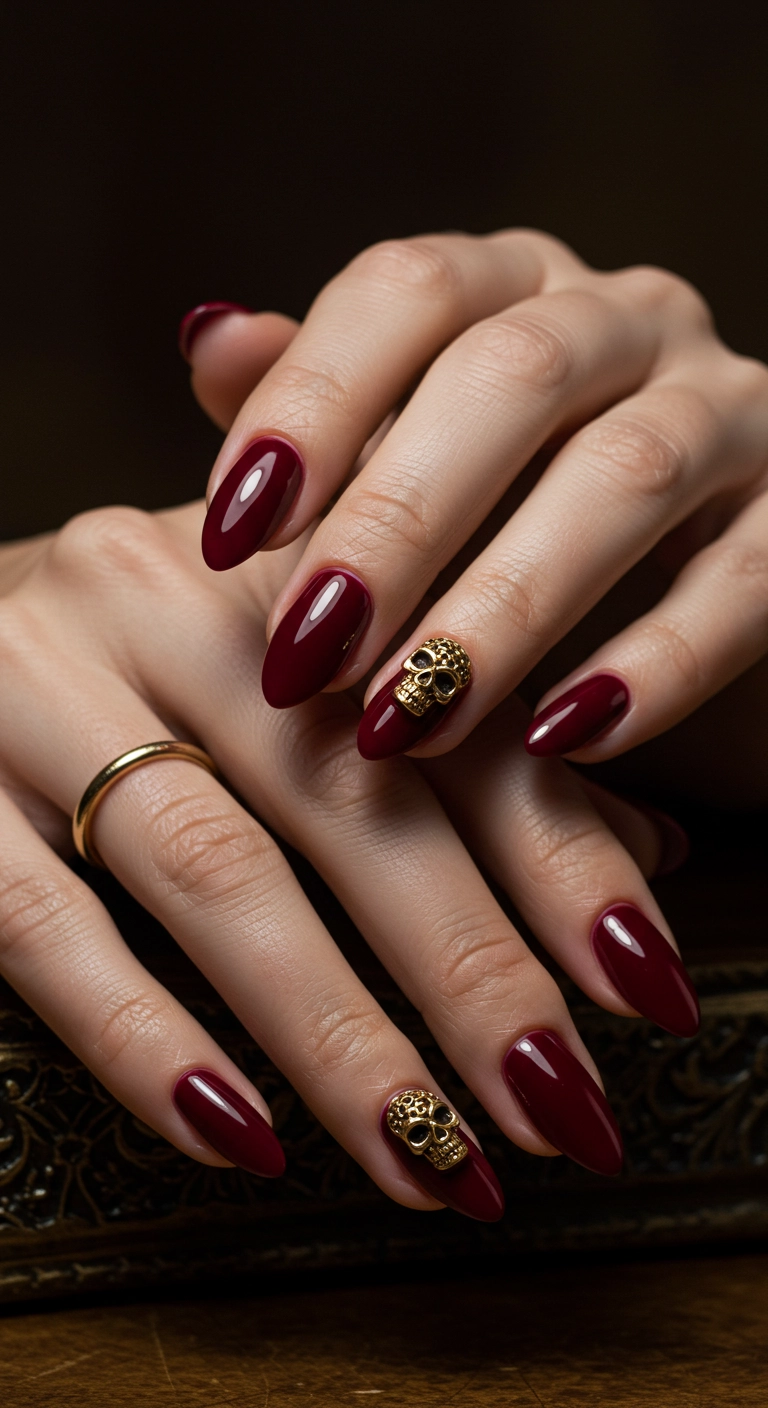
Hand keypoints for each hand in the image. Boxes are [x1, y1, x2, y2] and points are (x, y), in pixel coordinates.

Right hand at [0, 505, 694, 1222]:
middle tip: (558, 1112)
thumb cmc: (143, 660)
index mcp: (286, 566)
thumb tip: (646, 853)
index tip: (642, 986)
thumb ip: (466, 749)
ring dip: (337, 1036)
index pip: (455, 715)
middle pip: (350, 796)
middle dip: (468, 971)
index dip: (562, 854)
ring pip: (217, 871)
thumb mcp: (301, 671)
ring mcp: (40, 686)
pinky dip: (147, 1042)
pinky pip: (44, 926)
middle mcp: (165, 602)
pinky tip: (239, 1136)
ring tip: (432, 1160)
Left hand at [187, 231, 767, 765]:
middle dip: (396, 521)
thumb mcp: (417, 478)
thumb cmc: (524, 544)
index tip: (226, 534)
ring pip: (626, 472)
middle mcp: (631, 321)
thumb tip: (208, 335)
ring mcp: (734, 410)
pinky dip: (651, 665)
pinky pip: (743, 582)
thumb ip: (328, 414)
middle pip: (512, 373)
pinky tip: (562, 741)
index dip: (312, 400)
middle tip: (308, 655)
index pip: (411, 288)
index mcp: (519, 289)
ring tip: (408, 720)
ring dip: (504, 606)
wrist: (703, 623)